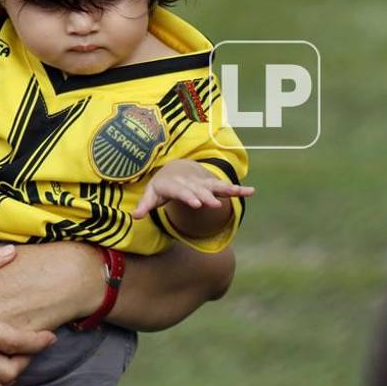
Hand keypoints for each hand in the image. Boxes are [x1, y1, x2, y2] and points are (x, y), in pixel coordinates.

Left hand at [131, 160, 254, 217]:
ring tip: (240, 192)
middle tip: (215, 205)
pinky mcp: (212, 185)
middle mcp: (190, 182)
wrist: (174, 168)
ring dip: (227, 190)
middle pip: (200, 190)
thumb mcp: (151, 194)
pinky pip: (225, 187)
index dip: (189, 197)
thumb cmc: (161, 186)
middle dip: (207, 196)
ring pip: (215, 186)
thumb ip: (144, 205)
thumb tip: (135, 216)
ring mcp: (203, 183)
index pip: (182, 192)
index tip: (197, 204)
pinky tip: (252, 191)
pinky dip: (238, 189)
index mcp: (175, 184)